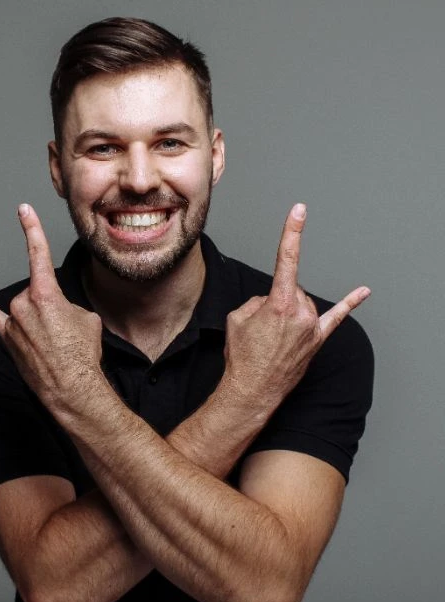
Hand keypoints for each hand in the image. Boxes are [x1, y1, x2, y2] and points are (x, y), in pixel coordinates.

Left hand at [0, 204, 103, 408]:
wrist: (73, 387)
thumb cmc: (83, 354)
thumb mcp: (86, 319)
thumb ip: (67, 306)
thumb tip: (57, 312)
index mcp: (45, 294)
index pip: (37, 253)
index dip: (31, 229)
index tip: (23, 210)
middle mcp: (24, 304)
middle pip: (38, 292)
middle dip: (54, 308)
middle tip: (67, 332)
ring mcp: (13, 322)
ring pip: (27, 309)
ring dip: (43, 322)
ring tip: (57, 344)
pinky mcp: (9, 340)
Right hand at [223, 203, 369, 405]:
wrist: (251, 390)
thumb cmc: (242, 356)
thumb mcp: (237, 318)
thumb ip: (258, 300)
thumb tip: (271, 302)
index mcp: (278, 303)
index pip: (286, 259)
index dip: (292, 232)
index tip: (299, 211)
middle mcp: (300, 313)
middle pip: (291, 288)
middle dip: (275, 300)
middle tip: (261, 326)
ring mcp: (311, 328)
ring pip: (301, 303)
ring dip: (287, 312)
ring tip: (271, 337)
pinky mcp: (317, 340)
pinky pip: (336, 318)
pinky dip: (350, 303)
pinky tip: (364, 292)